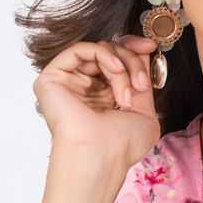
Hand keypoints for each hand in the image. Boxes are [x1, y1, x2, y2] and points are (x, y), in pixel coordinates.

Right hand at [32, 34, 162, 166]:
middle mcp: (84, 88)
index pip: (115, 60)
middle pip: (109, 52)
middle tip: (142, 82)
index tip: (150, 46)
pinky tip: (116, 71)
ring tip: (127, 94)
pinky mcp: (52, 78)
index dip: (133, 50)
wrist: (103, 155)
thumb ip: (142, 80)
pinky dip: (104, 55)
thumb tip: (144, 49)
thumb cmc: (123, 145)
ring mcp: (67, 82)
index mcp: (102, 96)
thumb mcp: (145, 110)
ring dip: (121, 65)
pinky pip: (80, 49)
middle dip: (131, 61)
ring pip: (98, 51)